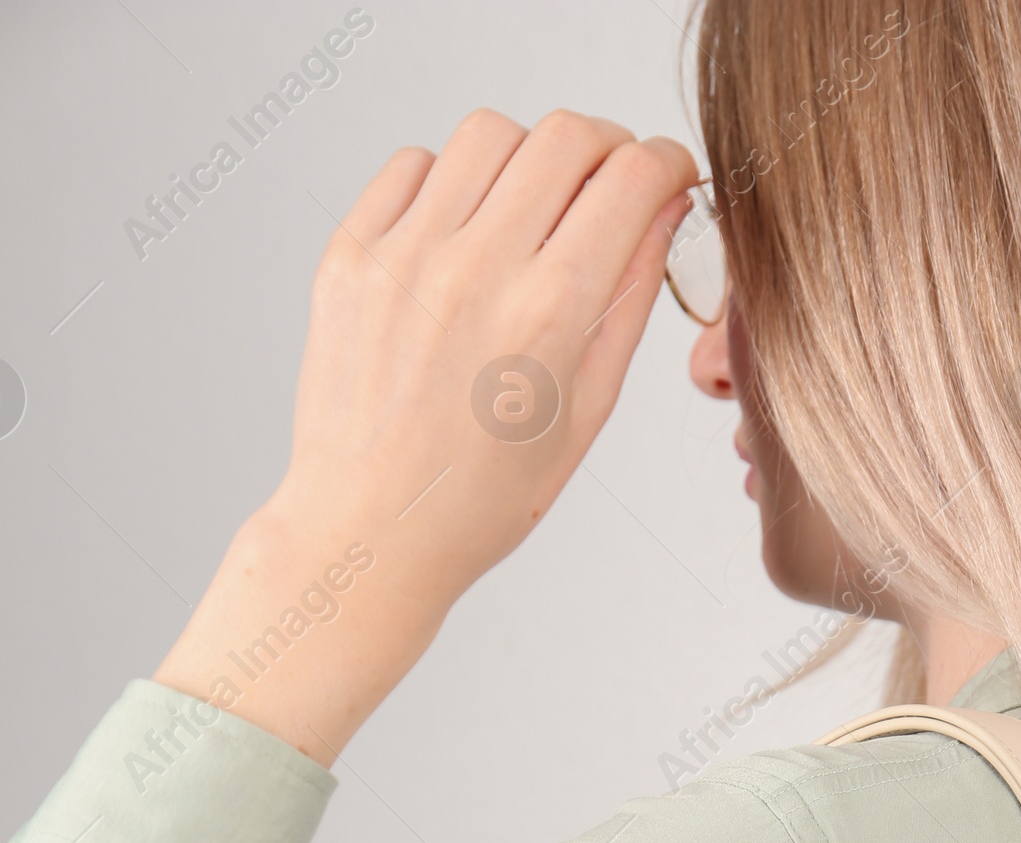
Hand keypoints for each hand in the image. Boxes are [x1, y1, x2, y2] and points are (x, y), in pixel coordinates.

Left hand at [155, 109, 696, 760]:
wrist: (372, 532)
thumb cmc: (481, 500)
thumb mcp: (586, 413)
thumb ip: (630, 301)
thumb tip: (664, 213)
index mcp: (549, 315)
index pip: (631, 180)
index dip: (666, 165)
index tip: (668, 176)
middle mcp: (477, 270)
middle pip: (567, 136)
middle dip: (606, 150)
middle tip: (609, 187)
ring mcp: (406, 255)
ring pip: (491, 133)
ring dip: (527, 158)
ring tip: (529, 213)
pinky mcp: (352, 254)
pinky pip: (414, 164)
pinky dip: (451, 181)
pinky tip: (463, 235)